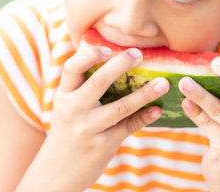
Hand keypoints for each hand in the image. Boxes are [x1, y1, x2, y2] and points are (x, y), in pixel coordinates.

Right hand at [18, 42, 168, 191]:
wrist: (55, 173)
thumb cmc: (68, 129)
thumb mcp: (66, 105)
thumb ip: (81, 82)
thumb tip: (101, 47)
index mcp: (64, 95)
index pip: (72, 67)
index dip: (90, 54)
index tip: (109, 48)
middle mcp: (73, 110)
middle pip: (98, 82)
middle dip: (120, 65)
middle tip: (139, 54)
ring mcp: (88, 128)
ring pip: (120, 107)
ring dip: (145, 93)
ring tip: (164, 83)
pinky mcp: (103, 145)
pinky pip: (128, 127)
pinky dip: (145, 117)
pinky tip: (158, 109)